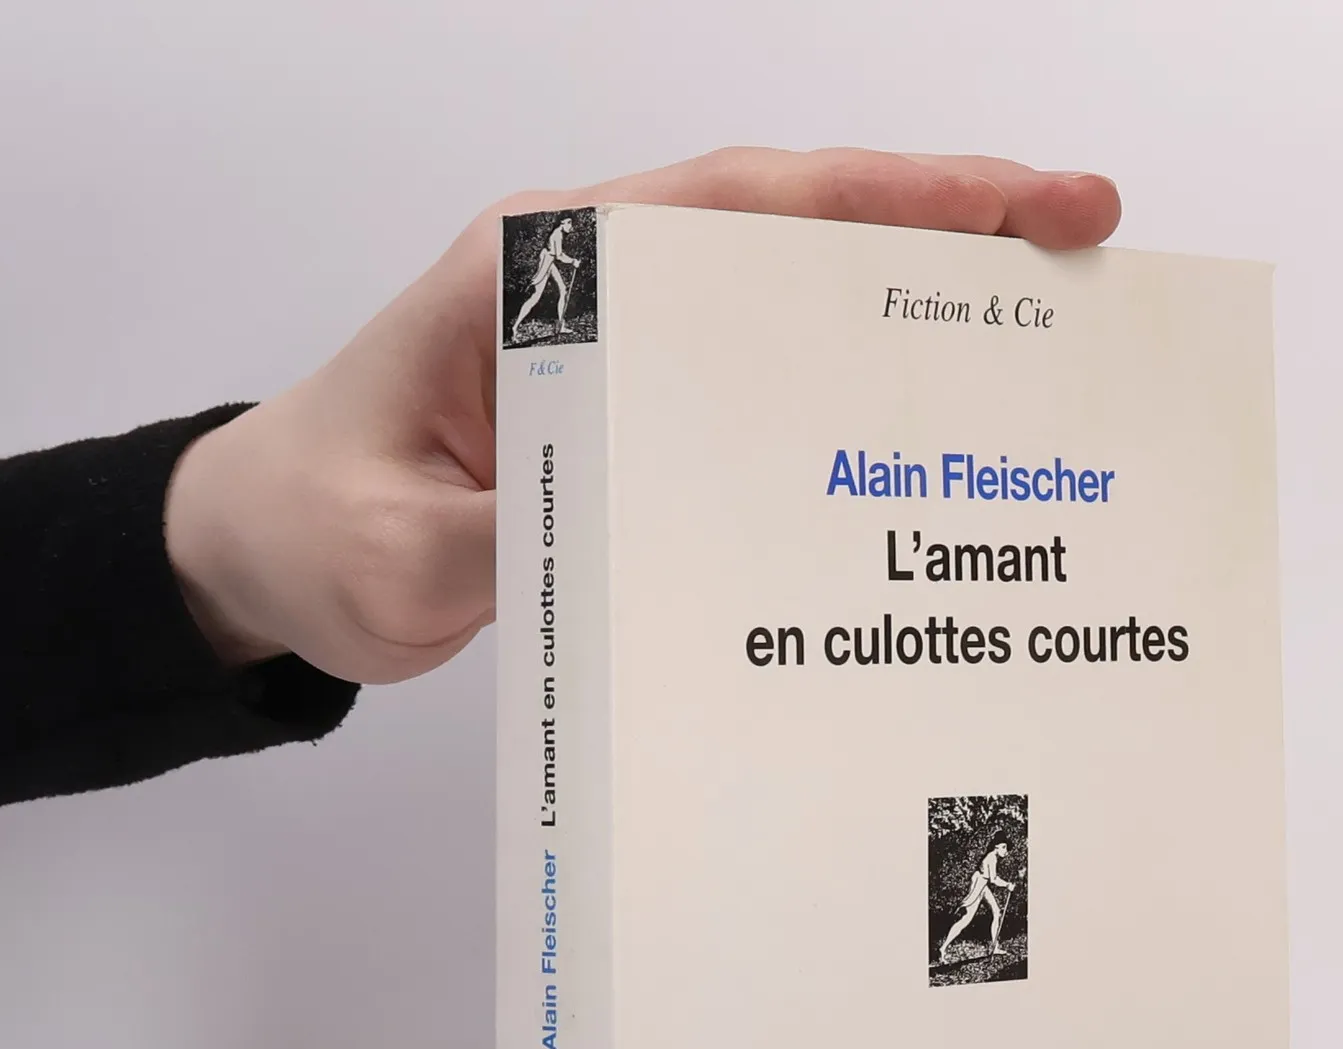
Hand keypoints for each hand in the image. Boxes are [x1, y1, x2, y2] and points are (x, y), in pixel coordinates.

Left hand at [166, 147, 1120, 682]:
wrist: (260, 550)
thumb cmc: (313, 528)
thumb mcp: (400, 555)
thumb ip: (518, 539)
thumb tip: (655, 540)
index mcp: (532, 278)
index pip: (733, 208)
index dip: (879, 200)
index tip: (1011, 206)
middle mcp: (587, 289)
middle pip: (790, 232)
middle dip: (941, 230)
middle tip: (1083, 245)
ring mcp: (614, 347)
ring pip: (784, 301)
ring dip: (909, 306)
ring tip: (1043, 329)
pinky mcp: (628, 411)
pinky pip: (754, 381)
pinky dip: (844, 390)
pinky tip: (922, 423)